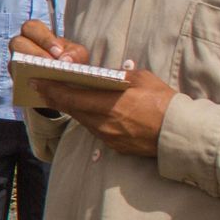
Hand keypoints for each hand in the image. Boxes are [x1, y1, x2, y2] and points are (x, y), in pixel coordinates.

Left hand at [12, 21, 172, 156]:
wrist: (181, 133)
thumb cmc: (165, 102)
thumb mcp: (143, 80)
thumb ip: (121, 76)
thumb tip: (108, 74)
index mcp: (110, 104)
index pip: (71, 97)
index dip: (52, 89)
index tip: (38, 82)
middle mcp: (104, 122)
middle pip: (72, 109)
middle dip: (55, 97)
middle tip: (41, 87)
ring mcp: (109, 136)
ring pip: (82, 120)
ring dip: (71, 108)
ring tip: (59, 96)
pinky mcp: (115, 145)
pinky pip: (96, 130)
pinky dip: (88, 119)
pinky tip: (86, 111)